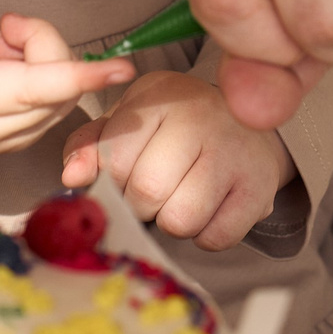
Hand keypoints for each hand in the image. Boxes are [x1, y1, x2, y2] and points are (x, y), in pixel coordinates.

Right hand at [0, 0, 133, 154]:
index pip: (30, 90)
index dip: (75, 76)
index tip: (120, 67)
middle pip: (54, 90)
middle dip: (45, 46)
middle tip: (9, 26)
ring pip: (59, 99)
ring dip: (44, 61)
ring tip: (1, 44)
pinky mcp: (12, 142)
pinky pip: (53, 107)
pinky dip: (43, 77)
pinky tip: (8, 62)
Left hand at [58, 72, 297, 250]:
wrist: (248, 121)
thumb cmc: (175, 125)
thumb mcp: (129, 120)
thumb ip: (93, 145)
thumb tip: (72, 176)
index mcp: (162, 96)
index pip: (116, 159)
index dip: (111, 182)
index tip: (122, 178)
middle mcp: (201, 118)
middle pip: (147, 192)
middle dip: (138, 205)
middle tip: (150, 193)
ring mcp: (235, 153)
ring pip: (180, 219)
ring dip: (171, 221)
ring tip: (179, 197)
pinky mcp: (259, 189)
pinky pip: (215, 238)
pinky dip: (204, 234)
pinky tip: (209, 207)